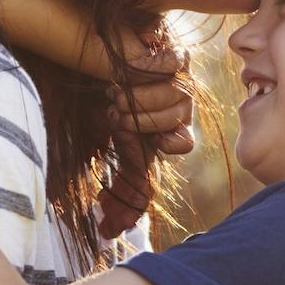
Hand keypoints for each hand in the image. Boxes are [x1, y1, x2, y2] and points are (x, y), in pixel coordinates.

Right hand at [98, 44, 194, 239]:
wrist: (102, 58)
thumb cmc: (109, 103)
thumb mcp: (118, 144)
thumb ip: (124, 182)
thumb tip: (112, 233)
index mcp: (170, 129)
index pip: (182, 144)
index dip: (161, 141)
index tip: (133, 136)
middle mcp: (180, 104)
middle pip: (179, 117)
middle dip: (143, 117)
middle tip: (116, 110)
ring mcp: (180, 77)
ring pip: (178, 93)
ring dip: (142, 96)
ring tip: (116, 90)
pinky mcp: (177, 51)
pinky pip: (175, 62)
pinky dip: (149, 68)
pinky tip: (129, 69)